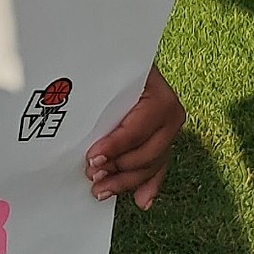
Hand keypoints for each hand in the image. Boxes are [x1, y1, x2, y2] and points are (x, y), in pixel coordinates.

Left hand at [85, 66, 184, 210]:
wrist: (123, 52)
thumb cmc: (111, 62)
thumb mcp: (108, 74)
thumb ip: (100, 96)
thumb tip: (82, 126)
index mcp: (159, 94)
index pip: (137, 128)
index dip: (115, 147)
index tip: (92, 158)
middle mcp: (171, 111)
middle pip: (148, 152)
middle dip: (119, 170)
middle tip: (93, 177)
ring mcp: (170, 127)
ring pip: (152, 163)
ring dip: (127, 182)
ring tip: (102, 190)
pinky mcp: (163, 139)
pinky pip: (159, 166)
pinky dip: (150, 184)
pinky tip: (141, 201)